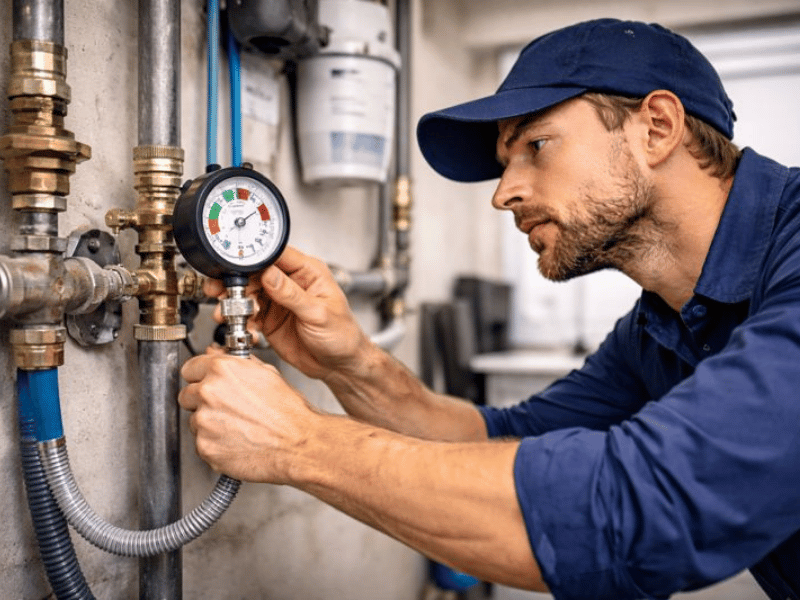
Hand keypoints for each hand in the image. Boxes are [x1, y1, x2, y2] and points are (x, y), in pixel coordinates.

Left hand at [178, 348, 317, 482]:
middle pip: (186, 395)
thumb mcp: (266, 374)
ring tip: (237, 427)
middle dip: (201, 401)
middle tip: (224, 408)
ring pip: (194, 421)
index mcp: (222, 370)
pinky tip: (237, 441)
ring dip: (209, 424)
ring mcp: (204, 422)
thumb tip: (219, 357)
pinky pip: (202, 443)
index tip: (203, 383)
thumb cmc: (288, 412)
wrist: (298, 444)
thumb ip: (235, 364)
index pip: (189, 369)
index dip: (199, 377)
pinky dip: (215, 444)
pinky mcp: (205, 447)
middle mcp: (208, 393)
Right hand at [204, 246, 371, 380]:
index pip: (277, 255)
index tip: (236, 266)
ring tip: (226, 309)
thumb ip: (292, 294)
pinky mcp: (269, 318)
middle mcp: (291, 283)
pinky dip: (238, 317)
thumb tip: (269, 274)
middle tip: (221, 290)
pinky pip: (247, 312)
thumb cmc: (342, 335)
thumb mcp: (318, 314)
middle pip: (256, 271)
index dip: (255, 258)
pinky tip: (238, 323)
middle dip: (236, 280)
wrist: (339, 365)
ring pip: (248, 291)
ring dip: (233, 299)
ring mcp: (278, 300)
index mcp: (308, 272)